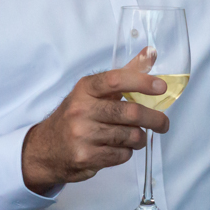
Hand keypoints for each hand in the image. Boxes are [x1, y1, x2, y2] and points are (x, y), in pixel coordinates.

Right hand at [20, 50, 169, 194]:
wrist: (46, 149)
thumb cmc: (76, 116)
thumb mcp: (94, 92)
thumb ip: (125, 73)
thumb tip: (151, 52)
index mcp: (85, 89)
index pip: (115, 80)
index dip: (141, 82)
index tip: (161, 87)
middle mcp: (81, 110)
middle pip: (130, 112)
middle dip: (154, 119)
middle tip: (163, 123)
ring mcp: (82, 135)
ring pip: (130, 136)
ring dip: (140, 138)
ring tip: (136, 136)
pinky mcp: (86, 157)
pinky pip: (122, 154)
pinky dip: (127, 152)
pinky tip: (119, 147)